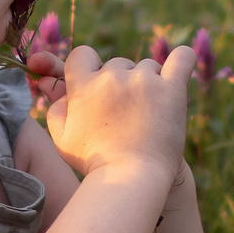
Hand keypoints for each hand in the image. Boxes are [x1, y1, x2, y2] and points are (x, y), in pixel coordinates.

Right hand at [41, 44, 190, 179]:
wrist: (130, 178)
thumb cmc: (94, 161)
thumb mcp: (62, 137)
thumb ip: (56, 106)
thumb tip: (51, 83)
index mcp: (83, 84)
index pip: (83, 54)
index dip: (89, 68)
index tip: (96, 87)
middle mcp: (112, 76)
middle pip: (118, 63)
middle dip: (121, 82)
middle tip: (125, 114)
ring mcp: (144, 80)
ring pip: (148, 66)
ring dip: (148, 82)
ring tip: (149, 113)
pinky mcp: (171, 89)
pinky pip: (182, 59)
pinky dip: (182, 59)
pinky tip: (180, 66)